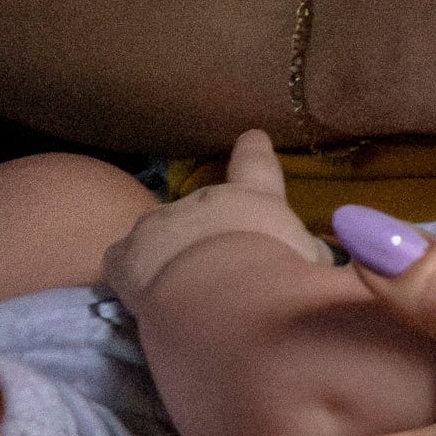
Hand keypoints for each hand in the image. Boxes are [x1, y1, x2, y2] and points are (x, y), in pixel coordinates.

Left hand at [99, 129, 322, 310]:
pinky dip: (132, 272)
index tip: (252, 137)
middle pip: (201, 205)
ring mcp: (158, 221)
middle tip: (217, 267)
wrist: (219, 298)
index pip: (255, 161)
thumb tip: (308, 250)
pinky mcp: (123, 253)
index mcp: (253, 196)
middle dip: (205, 229)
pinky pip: (124, 258)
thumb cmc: (277, 274)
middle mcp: (203, 198)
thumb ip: (306, 250)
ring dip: (168, 250)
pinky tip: (142, 293)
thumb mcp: (311, 261)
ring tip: (178, 285)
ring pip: (159, 231)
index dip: (254, 149)